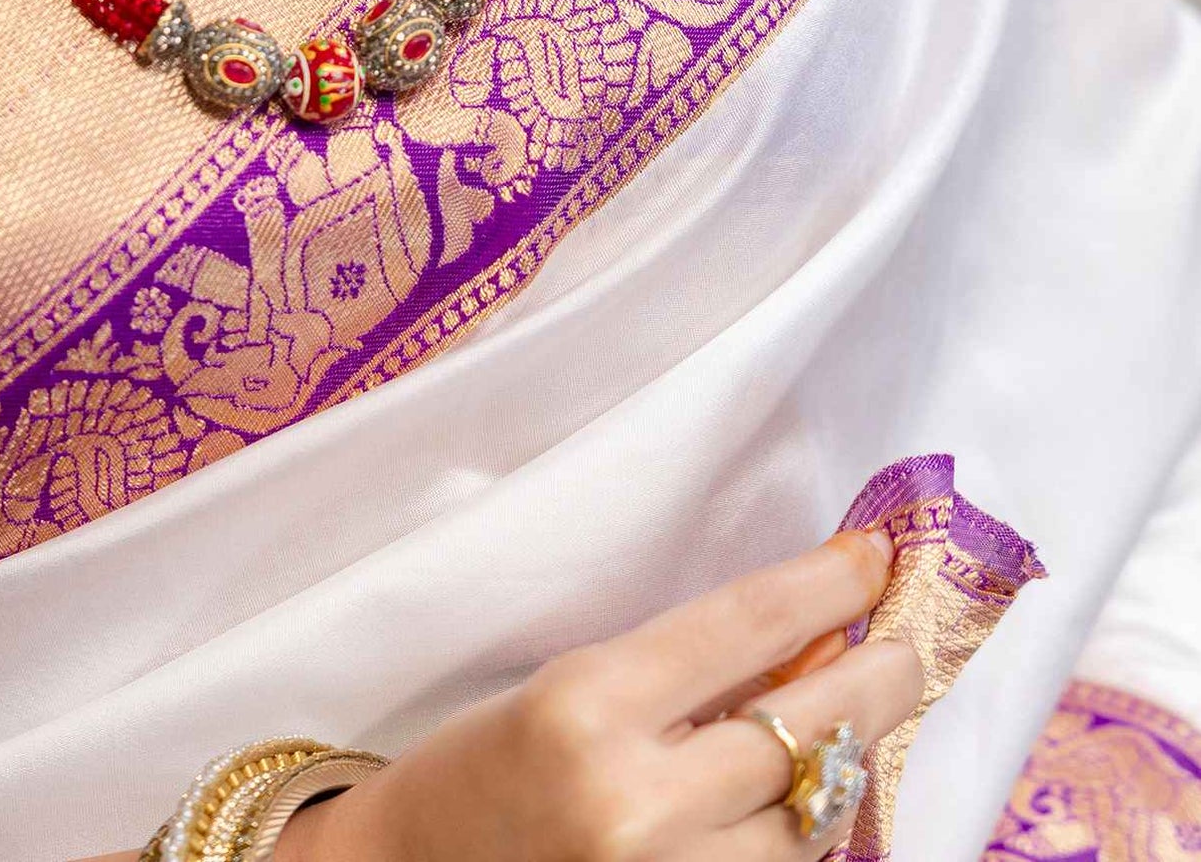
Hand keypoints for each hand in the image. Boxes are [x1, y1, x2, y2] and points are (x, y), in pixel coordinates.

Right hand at [274, 530, 918, 861]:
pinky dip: (807, 832)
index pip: (746, 625)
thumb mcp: (571, 685)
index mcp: (587, 704)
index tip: (874, 557)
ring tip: (855, 721)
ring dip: (846, 763)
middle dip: (877, 676)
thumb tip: (813, 636)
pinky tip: (812, 794)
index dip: (826, 586)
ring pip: (811, 819)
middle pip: (805, 725)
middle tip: (906, 645)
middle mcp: (632, 801)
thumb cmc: (482, 766)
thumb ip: (686, 668)